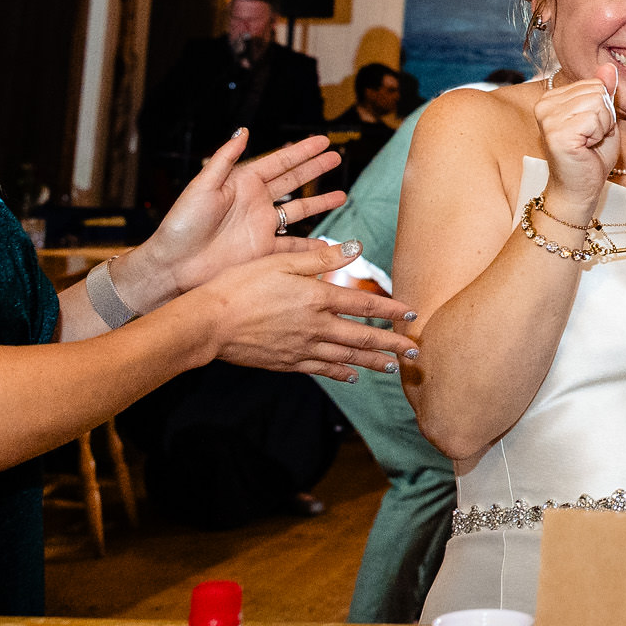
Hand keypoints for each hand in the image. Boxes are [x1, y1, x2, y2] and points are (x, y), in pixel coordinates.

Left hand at [121, 129, 346, 307]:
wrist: (174, 266)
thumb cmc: (181, 225)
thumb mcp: (201, 186)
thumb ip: (224, 159)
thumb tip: (243, 131)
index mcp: (241, 182)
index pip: (279, 162)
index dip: (302, 151)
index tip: (323, 140)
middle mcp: (255, 202)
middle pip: (293, 181)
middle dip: (315, 169)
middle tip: (337, 157)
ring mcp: (260, 226)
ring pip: (299, 210)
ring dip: (320, 202)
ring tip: (341, 195)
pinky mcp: (263, 251)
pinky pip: (294, 245)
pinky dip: (312, 245)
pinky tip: (328, 243)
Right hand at [190, 240, 417, 382]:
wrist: (209, 323)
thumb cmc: (241, 285)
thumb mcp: (281, 261)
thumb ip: (320, 258)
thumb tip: (355, 248)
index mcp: (316, 298)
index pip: (363, 304)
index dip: (389, 309)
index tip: (411, 313)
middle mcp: (315, 326)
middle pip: (362, 337)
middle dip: (392, 345)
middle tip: (416, 353)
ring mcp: (302, 348)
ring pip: (346, 358)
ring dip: (373, 363)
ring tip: (394, 368)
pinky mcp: (287, 363)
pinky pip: (322, 370)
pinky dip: (341, 373)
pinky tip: (352, 376)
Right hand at [535, 65, 619, 214]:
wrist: (579, 191)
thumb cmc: (590, 158)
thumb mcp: (602, 119)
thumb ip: (604, 92)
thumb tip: (609, 66)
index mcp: (551, 98)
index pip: (594, 83)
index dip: (603, 109)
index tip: (590, 129)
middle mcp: (544, 104)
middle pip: (597, 91)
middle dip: (604, 117)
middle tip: (590, 139)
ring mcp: (548, 118)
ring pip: (598, 103)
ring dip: (602, 127)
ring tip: (588, 143)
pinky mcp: (556, 132)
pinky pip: (594, 119)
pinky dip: (598, 135)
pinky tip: (585, 148)